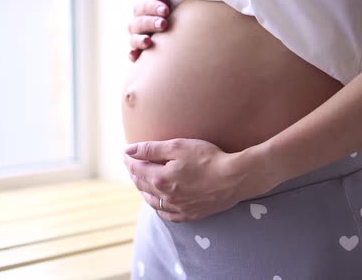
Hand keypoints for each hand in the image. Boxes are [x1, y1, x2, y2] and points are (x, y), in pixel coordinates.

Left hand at [123, 138, 254, 221]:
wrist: (235, 178)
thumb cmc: (208, 158)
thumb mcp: (178, 147)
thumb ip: (151, 149)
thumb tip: (129, 150)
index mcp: (160, 179)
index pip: (137, 169)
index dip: (130, 160)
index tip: (127, 153)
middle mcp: (166, 197)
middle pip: (142, 185)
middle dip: (135, 173)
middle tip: (133, 164)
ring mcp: (178, 208)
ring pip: (152, 202)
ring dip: (144, 190)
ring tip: (143, 181)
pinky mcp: (190, 214)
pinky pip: (167, 215)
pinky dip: (159, 207)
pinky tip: (160, 203)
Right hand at [128, 0, 171, 61]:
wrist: (174, 41)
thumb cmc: (170, 20)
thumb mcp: (168, 11)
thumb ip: (163, 1)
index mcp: (142, 12)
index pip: (142, 7)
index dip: (153, 7)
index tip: (166, 10)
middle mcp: (137, 25)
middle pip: (138, 22)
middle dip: (150, 23)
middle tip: (163, 24)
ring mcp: (136, 40)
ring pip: (133, 39)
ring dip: (140, 39)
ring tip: (148, 42)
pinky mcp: (138, 54)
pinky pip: (132, 55)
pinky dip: (133, 55)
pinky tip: (136, 55)